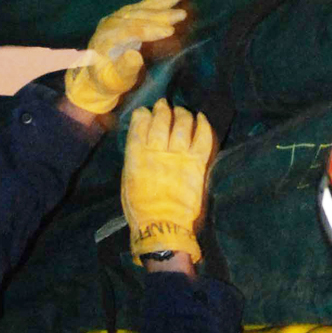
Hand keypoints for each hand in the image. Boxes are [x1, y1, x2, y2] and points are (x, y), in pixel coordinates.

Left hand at [66, 0, 187, 117]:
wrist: (98, 75)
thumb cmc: (109, 81)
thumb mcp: (116, 81)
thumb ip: (124, 69)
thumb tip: (135, 55)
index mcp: (105, 39)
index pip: (129, 31)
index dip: (150, 30)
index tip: (170, 32)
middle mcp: (110, 23)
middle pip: (137, 15)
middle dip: (161, 14)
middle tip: (182, 15)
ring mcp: (118, 17)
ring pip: (142, 6)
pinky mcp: (126, 14)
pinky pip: (145, 3)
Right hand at [121, 99, 214, 261]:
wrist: (162, 226)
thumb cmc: (139, 208)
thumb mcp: (128, 179)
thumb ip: (135, 157)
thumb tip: (142, 143)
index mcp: (137, 155)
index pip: (140, 124)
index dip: (143, 114)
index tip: (146, 112)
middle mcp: (158, 150)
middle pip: (162, 119)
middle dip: (162, 109)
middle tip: (164, 106)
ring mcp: (179, 155)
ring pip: (183, 123)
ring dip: (182, 114)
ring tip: (182, 112)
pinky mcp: (197, 163)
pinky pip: (203, 137)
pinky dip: (203, 124)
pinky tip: (201, 118)